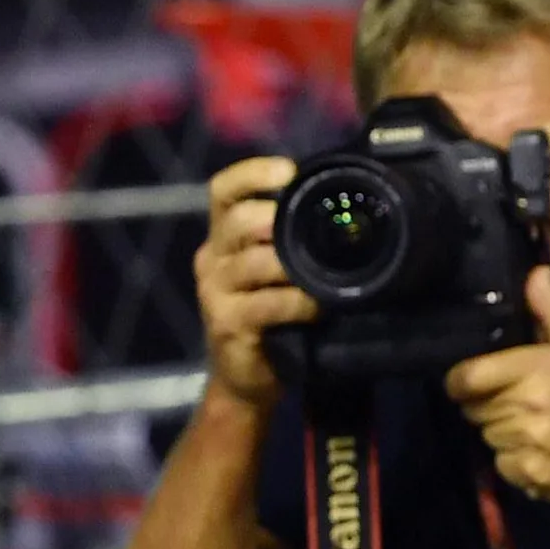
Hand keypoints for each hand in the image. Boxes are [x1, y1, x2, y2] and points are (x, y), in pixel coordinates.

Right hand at [192, 156, 316, 409]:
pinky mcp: (227, 323)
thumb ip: (288, 237)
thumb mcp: (273, 269)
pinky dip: (300, 303)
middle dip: (278, 219)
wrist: (246, 377)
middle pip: (238, 220)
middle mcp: (211, 258)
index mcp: (221, 236)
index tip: (289, 171)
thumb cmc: (269, 315)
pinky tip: (318, 308)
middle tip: (313, 231)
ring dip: (297, 267)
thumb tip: (337, 201)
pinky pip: (269, 303)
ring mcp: (214, 292)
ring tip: (325, 276)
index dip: (253, 172)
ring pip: (256, 262)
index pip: (223, 190)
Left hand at [443, 266, 549, 532]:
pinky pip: (501, 465)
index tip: (469, 385)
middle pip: (474, 409)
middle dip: (491, 407)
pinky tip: (545, 454)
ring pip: (487, 436)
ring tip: (540, 430)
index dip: (460, 382)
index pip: (466, 377)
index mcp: (536, 368)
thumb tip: (536, 274)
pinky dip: (516, 463)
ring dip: (504, 435)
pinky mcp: (529, 473)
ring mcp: (527, 441)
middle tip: (525, 407)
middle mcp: (526, 404)